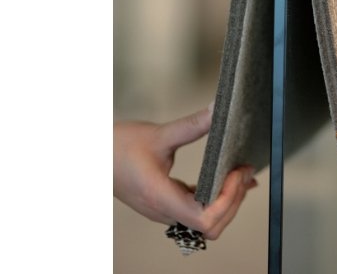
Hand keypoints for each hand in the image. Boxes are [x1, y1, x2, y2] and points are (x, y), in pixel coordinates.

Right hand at [113, 107, 256, 238]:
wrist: (92, 155)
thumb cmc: (117, 147)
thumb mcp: (158, 133)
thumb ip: (191, 125)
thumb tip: (218, 111)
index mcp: (161, 197)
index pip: (204, 219)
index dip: (228, 200)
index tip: (235, 173)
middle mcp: (164, 210)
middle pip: (211, 226)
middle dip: (234, 200)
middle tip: (245, 170)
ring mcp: (164, 210)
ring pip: (206, 222)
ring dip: (228, 201)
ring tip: (241, 174)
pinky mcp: (165, 204)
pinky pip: (197, 211)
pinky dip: (217, 199)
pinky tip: (228, 179)